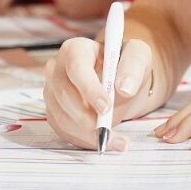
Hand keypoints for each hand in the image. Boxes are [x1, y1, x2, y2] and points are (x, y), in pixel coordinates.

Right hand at [43, 36, 158, 149]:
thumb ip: (133, 67)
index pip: (76, 68)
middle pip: (64, 94)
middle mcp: (57, 68)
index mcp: (75, 49)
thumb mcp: (138, 57)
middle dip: (86, 115)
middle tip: (108, 128)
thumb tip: (124, 87)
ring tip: (115, 139)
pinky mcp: (54, 111)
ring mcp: (52, 91)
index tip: (106, 107)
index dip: (89, 89)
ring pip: (62, 116)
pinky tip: (106, 140)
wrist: (120, 82)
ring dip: (87, 132)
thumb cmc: (125, 65)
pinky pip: (64, 129)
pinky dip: (85, 140)